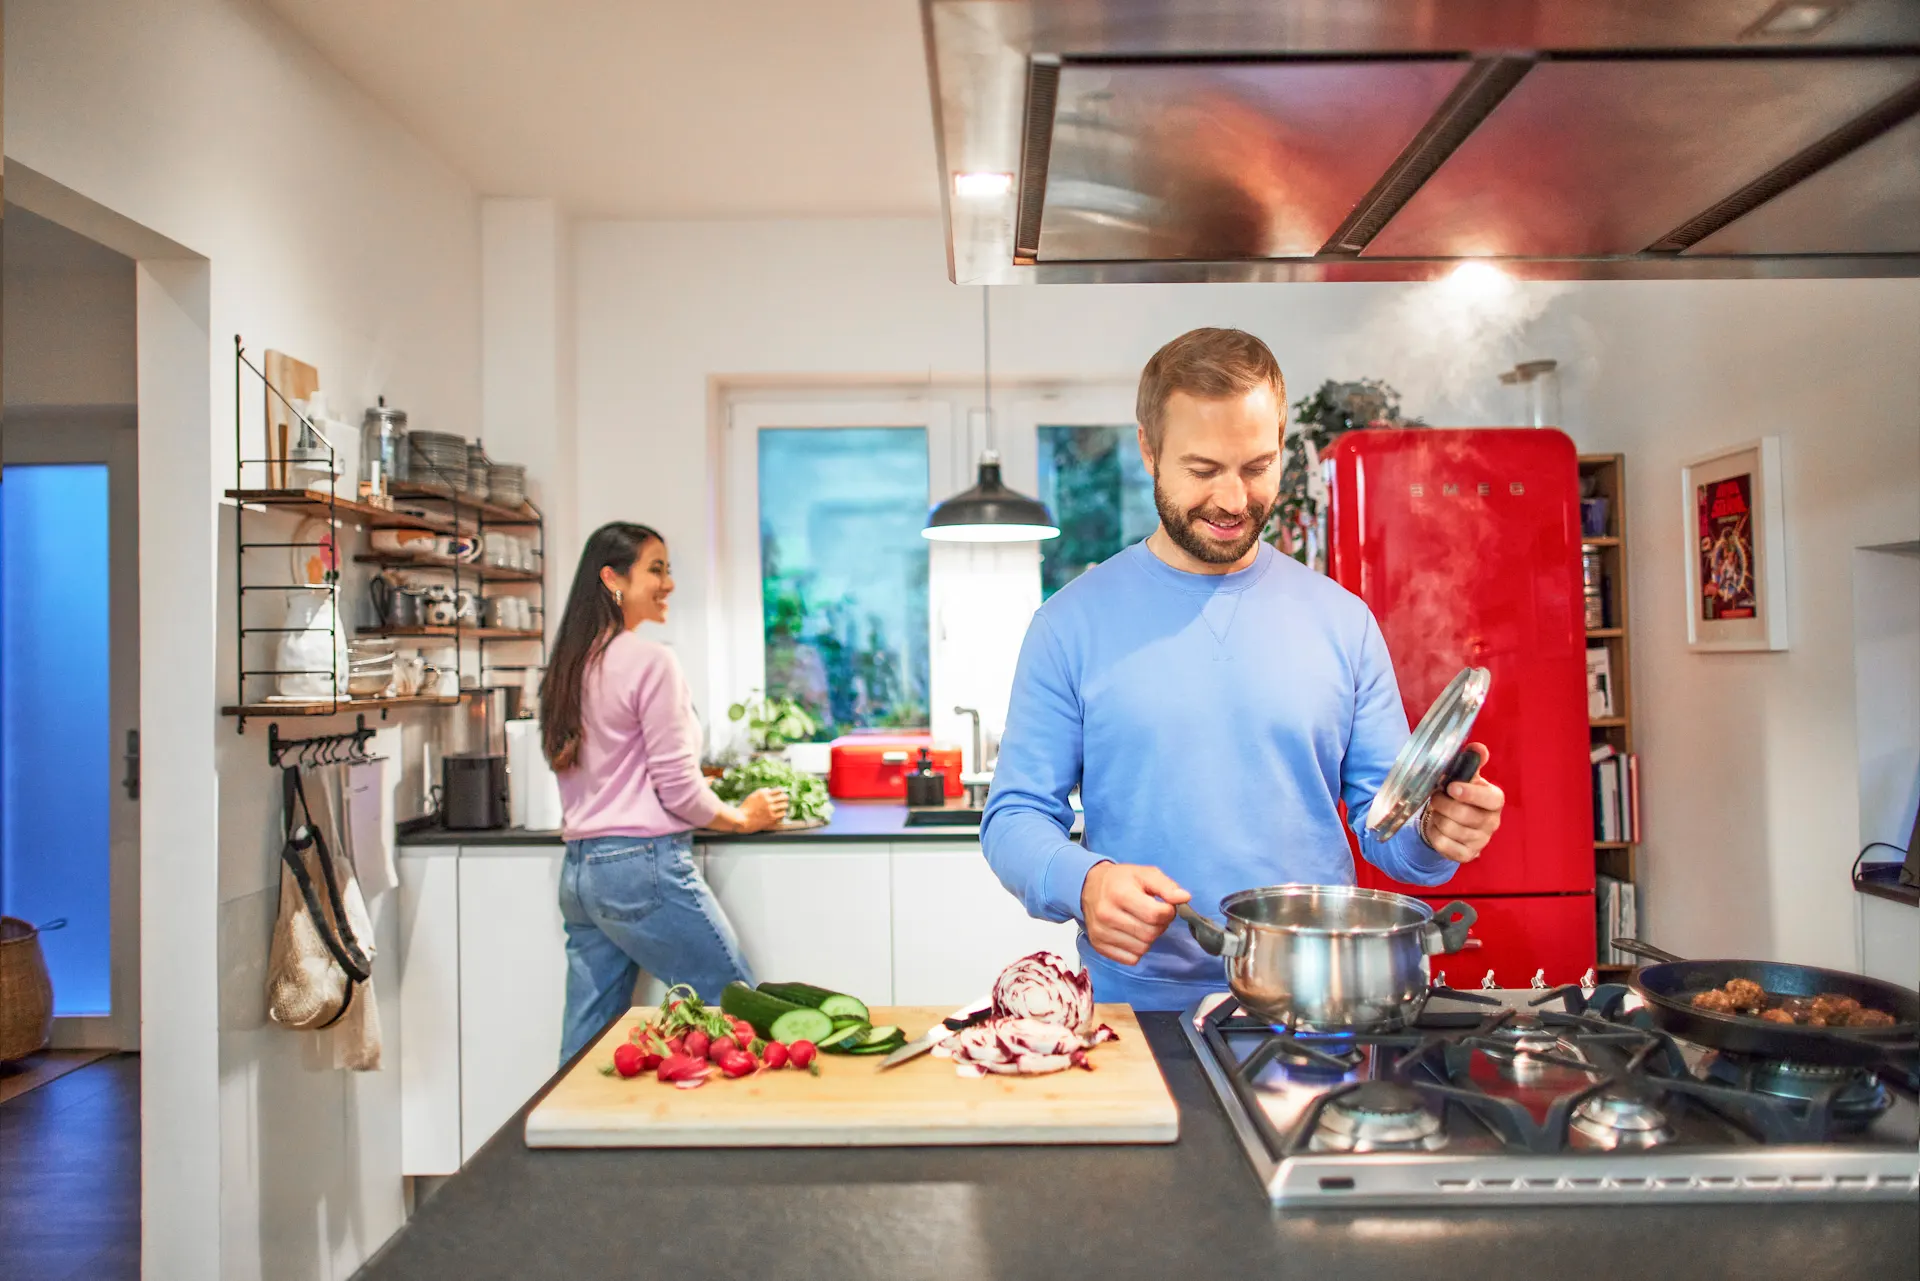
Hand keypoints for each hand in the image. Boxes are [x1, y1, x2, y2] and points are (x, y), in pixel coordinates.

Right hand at [738, 787, 789, 832]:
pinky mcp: (772, 818)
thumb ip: (762, 792)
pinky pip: (783, 814)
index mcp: (764, 794)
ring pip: (785, 805)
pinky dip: (781, 814)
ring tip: (781, 808)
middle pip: (784, 797)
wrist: (742, 819)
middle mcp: (768, 801)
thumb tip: (771, 790)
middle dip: (785, 798)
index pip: (779, 790)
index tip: (781, 795)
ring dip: (783, 806)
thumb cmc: (746, 807)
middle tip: (784, 801)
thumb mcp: (753, 796)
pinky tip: (778, 814)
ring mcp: (770, 809)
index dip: (781, 792)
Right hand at [1080, 860, 1190, 965]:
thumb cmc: (1121, 880)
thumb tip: (1185, 898)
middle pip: (1150, 934)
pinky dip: (1137, 950)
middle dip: (1159, 926)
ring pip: (1142, 949)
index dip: (1168, 912)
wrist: (1088, 887)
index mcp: (1120, 894)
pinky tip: (1132, 935)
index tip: (1164, 906)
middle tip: (1154, 915)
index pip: (1156, 914)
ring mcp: (1101, 933)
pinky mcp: (1099, 946)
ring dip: (1148, 938)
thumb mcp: (1144, 874)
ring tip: (1142, 924)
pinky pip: (1130, 959)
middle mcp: (1107, 915)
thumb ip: (1166, 886)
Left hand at [1419, 742, 1504, 863]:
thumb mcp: (1466, 775)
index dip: (1470, 793)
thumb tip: (1478, 748)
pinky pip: (1444, 845)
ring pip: (1450, 830)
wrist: (1455, 820)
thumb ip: (1471, 760)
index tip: (1451, 787)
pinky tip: (1437, 827)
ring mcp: (1481, 841)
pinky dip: (1434, 834)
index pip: (1489, 799)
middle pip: (1463, 815)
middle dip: (1442, 804)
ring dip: (1437, 818)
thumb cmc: (1461, 794)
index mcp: (1495, 800)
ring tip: (1437, 811)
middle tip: (1435, 797)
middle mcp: (1492, 822)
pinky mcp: (1467, 855)